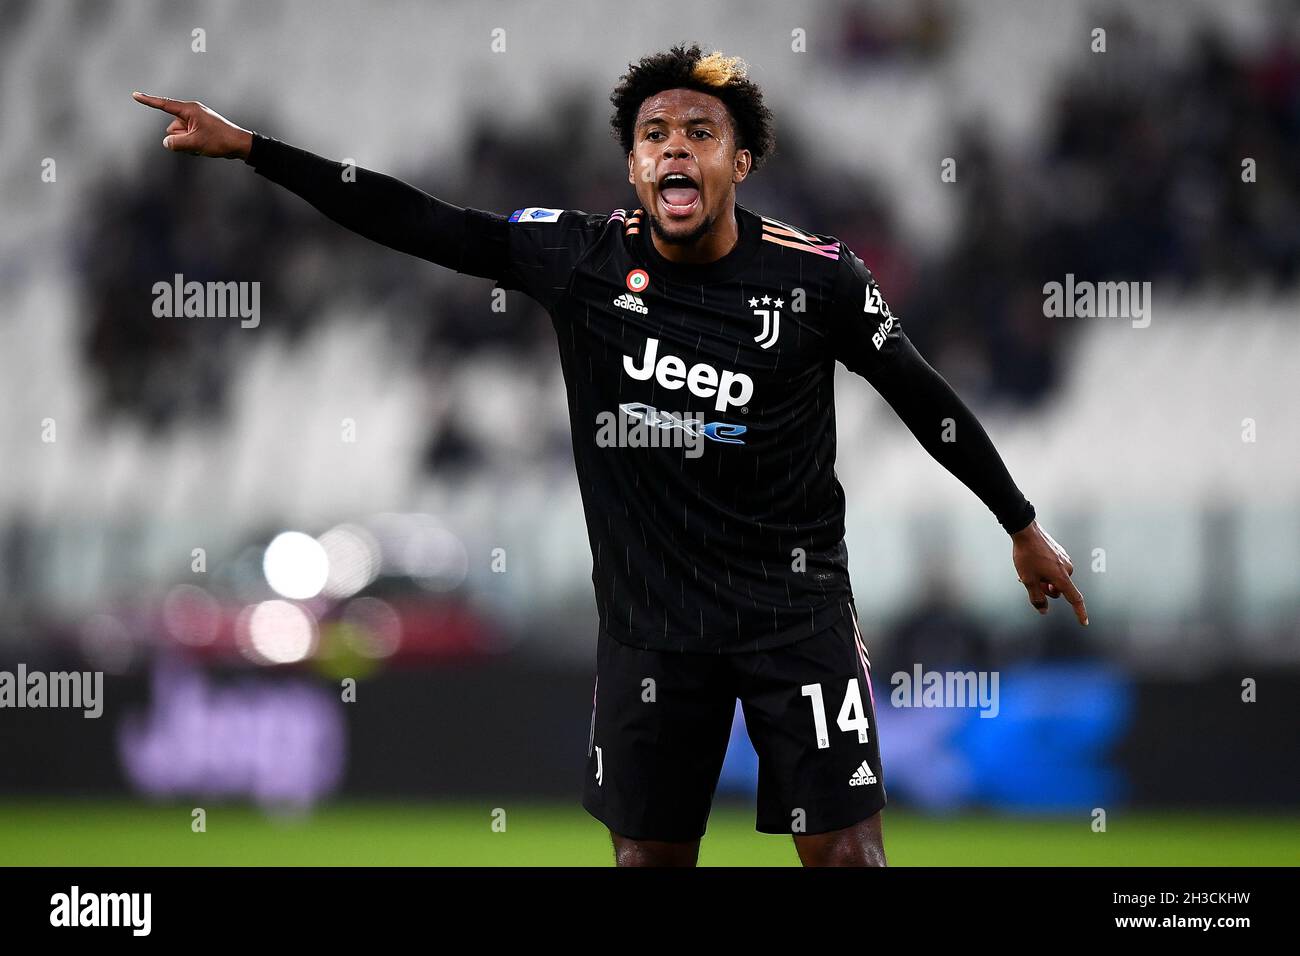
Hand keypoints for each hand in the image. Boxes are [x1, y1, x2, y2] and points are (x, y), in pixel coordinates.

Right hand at [132, 91, 252, 159]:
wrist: (239, 144)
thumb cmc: (220, 140)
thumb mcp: (195, 143)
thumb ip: (176, 143)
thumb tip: (166, 142)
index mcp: (190, 110)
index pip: (164, 104)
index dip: (148, 101)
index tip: (135, 95)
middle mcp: (191, 112)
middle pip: (172, 128)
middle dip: (180, 138)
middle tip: (199, 141)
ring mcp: (195, 121)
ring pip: (179, 135)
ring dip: (187, 143)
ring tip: (204, 144)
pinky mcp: (198, 128)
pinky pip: (187, 138)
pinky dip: (192, 144)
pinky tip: (205, 146)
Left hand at [1011, 519, 1087, 624]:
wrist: (1026, 531)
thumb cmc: (1026, 556)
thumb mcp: (1027, 580)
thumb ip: (1036, 598)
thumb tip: (1044, 611)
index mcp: (1062, 577)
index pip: (1074, 599)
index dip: (1080, 612)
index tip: (1085, 623)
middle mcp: (1068, 569)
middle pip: (1058, 590)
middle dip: (1045, 589)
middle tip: (1029, 580)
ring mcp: (1065, 560)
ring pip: (1055, 579)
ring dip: (1043, 579)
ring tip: (1027, 571)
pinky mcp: (1060, 553)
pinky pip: (1054, 568)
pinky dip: (1044, 571)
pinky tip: (1031, 564)